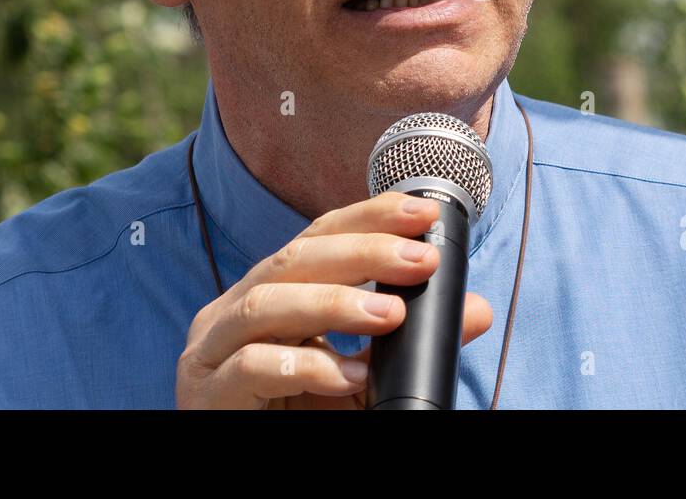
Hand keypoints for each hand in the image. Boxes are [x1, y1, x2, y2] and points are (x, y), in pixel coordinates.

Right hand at [176, 190, 493, 408]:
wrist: (251, 472)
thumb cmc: (303, 416)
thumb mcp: (365, 377)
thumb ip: (412, 343)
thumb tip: (477, 309)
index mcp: (271, 292)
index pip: (318, 236)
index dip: (369, 217)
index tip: (423, 214)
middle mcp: (234, 310)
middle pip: (295, 258)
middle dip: (363, 252)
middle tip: (421, 260)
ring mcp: (212, 351)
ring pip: (266, 303)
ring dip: (334, 302)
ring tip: (392, 315)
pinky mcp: (208, 393)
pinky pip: (251, 368)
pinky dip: (305, 367)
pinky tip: (348, 375)